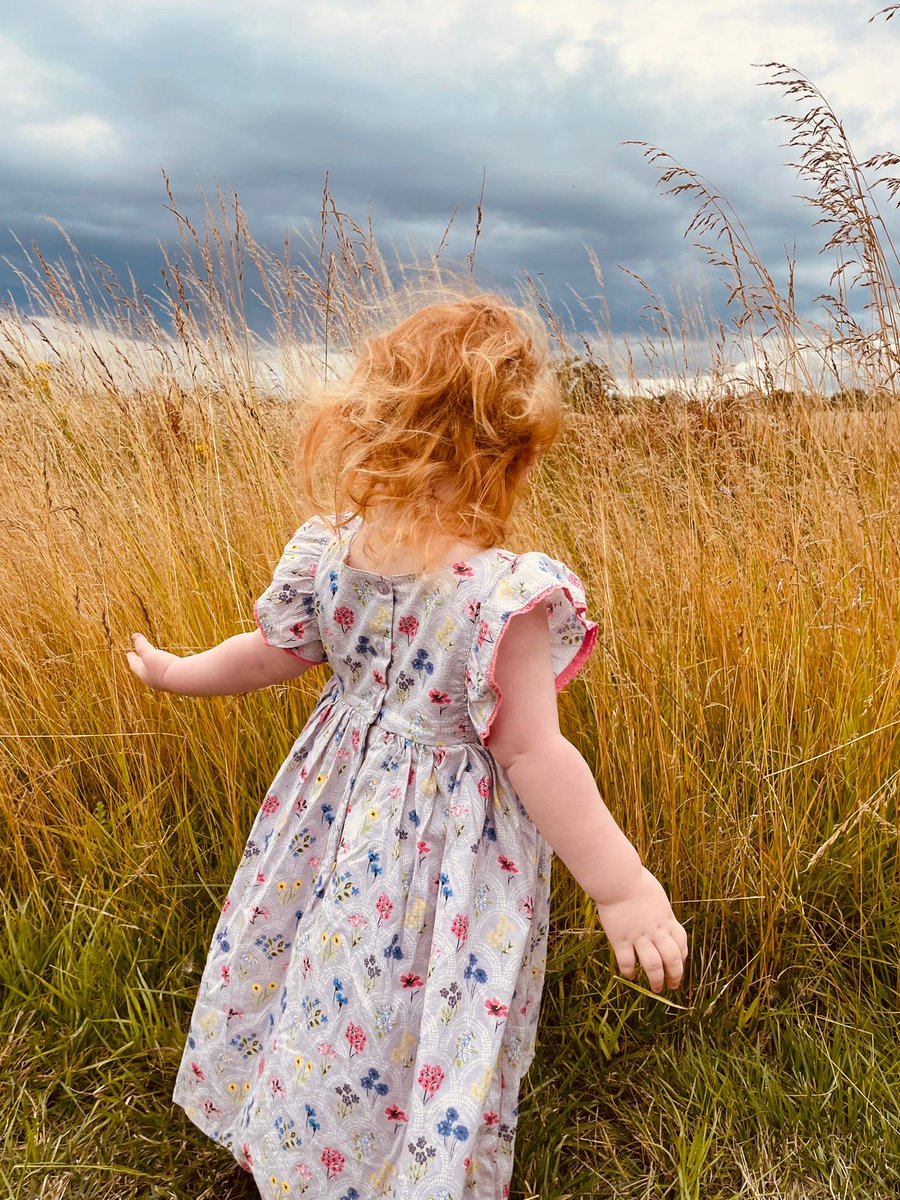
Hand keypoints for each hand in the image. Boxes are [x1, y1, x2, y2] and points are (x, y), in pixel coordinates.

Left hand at [127, 632, 179, 691]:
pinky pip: (167, 674)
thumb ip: (142, 645)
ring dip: (153, 667)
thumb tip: (134, 635)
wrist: (183, 679)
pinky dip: (165, 668)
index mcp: (144, 675)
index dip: (131, 658)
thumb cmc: (164, 667)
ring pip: (156, 673)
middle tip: (138, 658)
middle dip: (141, 663)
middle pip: (144, 670)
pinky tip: (169, 667)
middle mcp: (153, 681)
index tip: (128, 653)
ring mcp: (165, 682)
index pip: (134, 665)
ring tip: (154, 662)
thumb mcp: (150, 654)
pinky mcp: (175, 682)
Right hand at [594, 867, 687, 992]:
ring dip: (656, 980)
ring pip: (654, 966)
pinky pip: (627, 962)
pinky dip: (630, 972)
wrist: (618, 879)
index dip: (682, 957)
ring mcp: (639, 936)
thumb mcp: (655, 895)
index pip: (681, 943)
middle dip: (675, 975)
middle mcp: (656, 931)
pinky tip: (630, 975)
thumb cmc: (634, 880)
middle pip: (672, 959)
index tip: (678, 964)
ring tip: (656, 988)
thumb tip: (658, 917)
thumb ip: (658, 910)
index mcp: (667, 919)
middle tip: (672, 985)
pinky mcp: (621, 939)